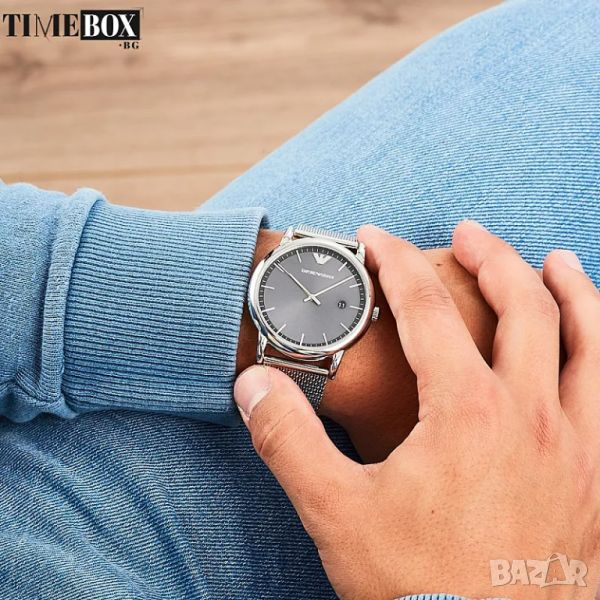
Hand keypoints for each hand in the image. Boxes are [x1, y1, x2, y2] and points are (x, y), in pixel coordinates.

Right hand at [234, 222, 599, 598]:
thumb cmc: (416, 589)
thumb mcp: (335, 511)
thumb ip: (287, 439)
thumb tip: (253, 384)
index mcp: (466, 412)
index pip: (426, 309)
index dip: (395, 264)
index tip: (376, 239)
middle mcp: (530, 415)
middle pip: (523, 306)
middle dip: (491, 257)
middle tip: (468, 233)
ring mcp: (576, 446)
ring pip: (591, 342)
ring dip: (573, 291)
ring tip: (557, 261)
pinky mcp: (599, 480)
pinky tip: (598, 348)